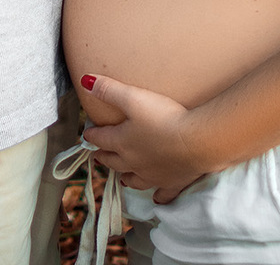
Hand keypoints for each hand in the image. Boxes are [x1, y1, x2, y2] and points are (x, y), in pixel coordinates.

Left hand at [82, 74, 208, 202]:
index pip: (102, 138)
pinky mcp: (172, 183)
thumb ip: (110, 90)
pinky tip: (157, 198)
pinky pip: (162, 194)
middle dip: (104, 156)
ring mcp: (152, 175)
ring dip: (126, 177)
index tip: (88, 133)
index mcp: (122, 142)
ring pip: (133, 180)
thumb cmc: (163, 118)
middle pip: (114, 161)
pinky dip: (158, 196)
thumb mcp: (133, 98)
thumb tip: (85, 82)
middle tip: (97, 155)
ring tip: (122, 178)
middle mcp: (133, 162)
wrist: (194, 142)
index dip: (93, 134)